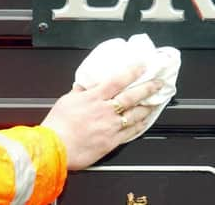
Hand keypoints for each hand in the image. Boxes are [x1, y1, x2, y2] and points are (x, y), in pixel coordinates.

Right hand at [41, 65, 161, 169]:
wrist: (55, 148)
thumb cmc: (58, 126)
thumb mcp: (66, 101)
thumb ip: (79, 92)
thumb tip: (82, 86)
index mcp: (94, 97)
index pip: (118, 80)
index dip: (132, 71)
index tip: (142, 65)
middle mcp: (106, 110)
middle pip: (132, 96)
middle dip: (148, 88)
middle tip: (159, 83)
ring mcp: (111, 126)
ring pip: (135, 114)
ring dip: (148, 107)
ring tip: (157, 102)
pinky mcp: (112, 141)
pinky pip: (130, 132)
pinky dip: (140, 125)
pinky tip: (145, 121)